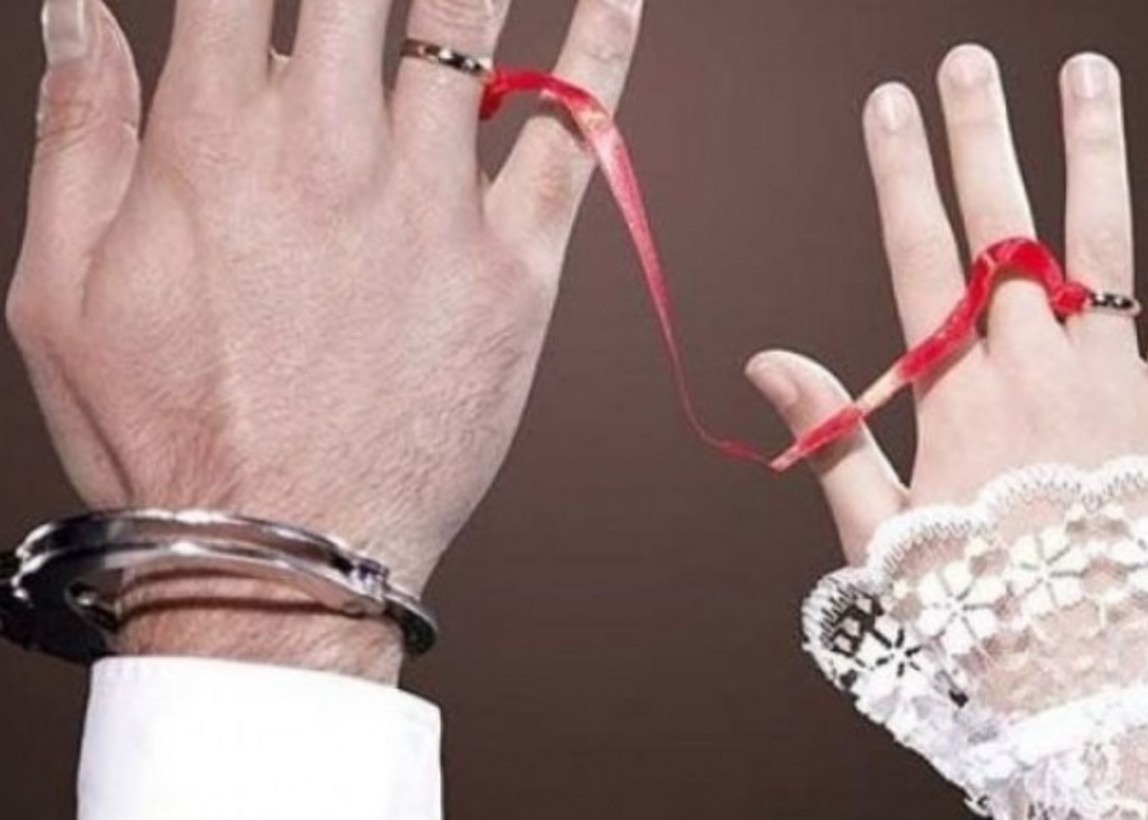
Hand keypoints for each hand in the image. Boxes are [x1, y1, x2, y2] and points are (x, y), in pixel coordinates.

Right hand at [9, 0, 642, 679]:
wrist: (285, 554)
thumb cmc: (166, 435)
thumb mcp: (57, 292)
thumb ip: (76, 136)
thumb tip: (79, 15)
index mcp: (210, 140)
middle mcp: (326, 146)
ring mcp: (431, 202)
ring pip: (466, 22)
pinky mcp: (514, 268)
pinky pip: (574, 136)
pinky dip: (604, 49)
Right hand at [747, 44, 1147, 560]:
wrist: (1092, 668)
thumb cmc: (975, 602)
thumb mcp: (880, 531)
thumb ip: (830, 435)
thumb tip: (767, 361)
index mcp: (957, 391)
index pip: (919, 252)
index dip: (901, 173)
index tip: (887, 103)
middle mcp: (1035, 363)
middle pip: (1006, 225)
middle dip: (983, 135)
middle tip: (970, 59)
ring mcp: (1117, 376)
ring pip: (1105, 240)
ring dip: (1093, 150)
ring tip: (1087, 73)